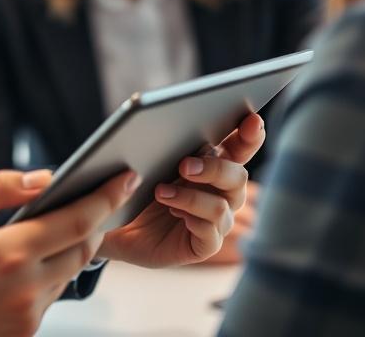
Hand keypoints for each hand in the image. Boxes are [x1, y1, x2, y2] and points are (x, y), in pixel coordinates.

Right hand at [0, 168, 138, 336]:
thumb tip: (46, 178)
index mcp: (9, 252)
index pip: (77, 220)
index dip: (106, 195)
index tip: (124, 176)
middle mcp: (25, 289)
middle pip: (84, 248)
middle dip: (95, 219)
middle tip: (101, 194)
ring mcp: (26, 317)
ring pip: (69, 273)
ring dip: (70, 247)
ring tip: (59, 223)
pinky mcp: (22, 335)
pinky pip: (50, 297)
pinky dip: (49, 273)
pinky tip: (30, 258)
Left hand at [98, 112, 264, 267]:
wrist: (112, 229)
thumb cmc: (132, 190)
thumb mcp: (137, 166)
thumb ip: (151, 151)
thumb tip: (146, 150)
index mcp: (209, 164)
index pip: (239, 147)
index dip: (249, 134)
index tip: (251, 119)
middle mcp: (219, 192)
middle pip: (237, 176)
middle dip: (215, 167)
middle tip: (184, 164)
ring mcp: (215, 220)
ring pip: (222, 205)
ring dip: (192, 196)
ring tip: (161, 191)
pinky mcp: (204, 244)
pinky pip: (211, 233)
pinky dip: (194, 220)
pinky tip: (174, 213)